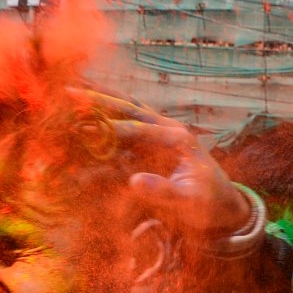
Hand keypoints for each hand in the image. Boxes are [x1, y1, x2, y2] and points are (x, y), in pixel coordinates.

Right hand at [78, 90, 250, 234]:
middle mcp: (169, 128)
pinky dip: (111, 112)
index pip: (137, 129)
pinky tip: (93, 104)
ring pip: (128, 108)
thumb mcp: (189, 202)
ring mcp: (163, 132)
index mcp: (177, 138)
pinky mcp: (157, 141)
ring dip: (102, 98)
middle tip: (68, 91)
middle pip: (129, 107)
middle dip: (98, 100)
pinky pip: (130, 122)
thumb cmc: (208, 204)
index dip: (108, 129)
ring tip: (75, 87)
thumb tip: (134, 181)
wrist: (224, 205)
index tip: (82, 129)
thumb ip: (164, 191)